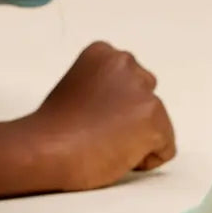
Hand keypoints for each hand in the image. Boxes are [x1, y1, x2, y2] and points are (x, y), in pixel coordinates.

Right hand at [24, 41, 175, 190]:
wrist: (46, 148)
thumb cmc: (53, 128)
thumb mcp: (78, 87)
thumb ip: (104, 87)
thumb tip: (121, 110)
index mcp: (104, 53)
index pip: (127, 81)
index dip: (112, 105)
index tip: (89, 116)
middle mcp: (126, 64)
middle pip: (145, 96)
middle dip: (130, 116)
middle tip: (99, 133)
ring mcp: (142, 91)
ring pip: (156, 123)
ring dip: (136, 138)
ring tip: (104, 145)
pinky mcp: (154, 119)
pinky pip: (165, 148)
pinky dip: (146, 159)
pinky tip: (116, 156)